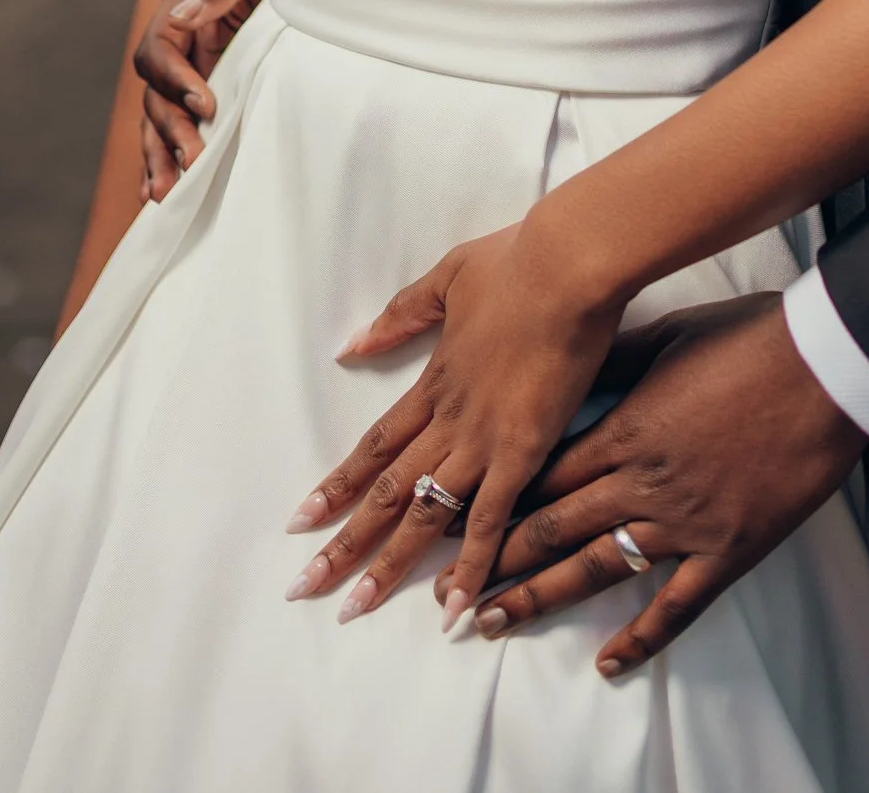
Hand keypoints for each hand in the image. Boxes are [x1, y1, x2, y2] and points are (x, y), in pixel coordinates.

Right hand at [135, 0, 283, 198]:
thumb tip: (181, 16)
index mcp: (183, 5)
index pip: (159, 49)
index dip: (176, 80)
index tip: (206, 103)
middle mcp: (178, 39)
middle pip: (155, 91)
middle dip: (169, 127)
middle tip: (194, 158)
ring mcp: (190, 65)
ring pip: (159, 114)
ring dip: (160, 153)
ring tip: (164, 194)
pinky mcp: (207, 85)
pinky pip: (178, 122)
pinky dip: (166, 153)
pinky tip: (162, 188)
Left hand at [288, 215, 625, 622]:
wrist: (566, 262)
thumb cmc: (517, 260)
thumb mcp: (447, 277)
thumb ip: (401, 314)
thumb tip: (351, 344)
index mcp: (434, 381)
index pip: (375, 446)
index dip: (338, 485)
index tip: (302, 519)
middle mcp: (448, 419)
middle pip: (387, 490)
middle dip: (344, 541)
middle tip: (305, 585)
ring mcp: (482, 439)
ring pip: (425, 514)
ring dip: (389, 564)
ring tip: (354, 607)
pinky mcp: (522, 450)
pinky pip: (491, 520)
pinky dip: (472, 567)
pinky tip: (455, 609)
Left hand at [471, 294, 862, 677]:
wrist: (823, 368)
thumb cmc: (751, 338)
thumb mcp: (671, 334)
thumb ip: (617, 361)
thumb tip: (577, 365)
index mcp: (623, 427)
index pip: (542, 475)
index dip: (493, 501)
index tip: (454, 520)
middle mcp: (641, 481)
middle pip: (553, 528)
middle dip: (496, 561)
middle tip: (448, 593)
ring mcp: (683, 521)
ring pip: (596, 569)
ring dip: (539, 598)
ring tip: (492, 623)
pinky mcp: (728, 549)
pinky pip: (676, 605)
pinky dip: (640, 639)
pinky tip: (608, 664)